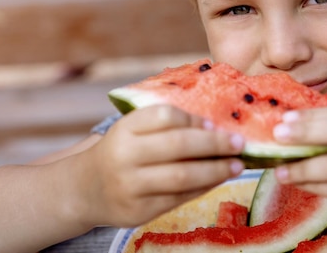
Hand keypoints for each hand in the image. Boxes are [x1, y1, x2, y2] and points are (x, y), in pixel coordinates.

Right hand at [79, 105, 244, 227]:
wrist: (87, 188)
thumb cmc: (121, 151)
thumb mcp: (133, 130)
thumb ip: (165, 124)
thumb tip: (215, 125)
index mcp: (124, 129)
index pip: (164, 115)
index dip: (194, 119)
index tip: (216, 123)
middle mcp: (124, 156)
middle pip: (177, 145)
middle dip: (214, 143)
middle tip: (239, 142)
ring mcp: (131, 186)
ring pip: (182, 177)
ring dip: (215, 170)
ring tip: (236, 165)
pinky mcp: (139, 211)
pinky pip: (179, 198)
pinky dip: (203, 187)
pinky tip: (217, 179)